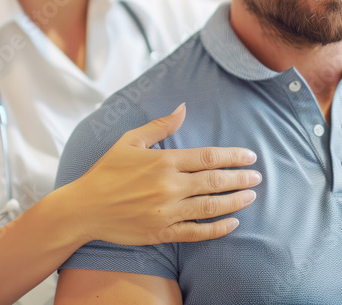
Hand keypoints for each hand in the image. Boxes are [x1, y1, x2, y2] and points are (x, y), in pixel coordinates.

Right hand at [69, 103, 260, 245]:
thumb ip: (160, 126)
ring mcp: (167, 211)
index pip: (209, 157)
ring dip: (235, 202)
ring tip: (251, 197)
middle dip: (241, 178)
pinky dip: (218, 229)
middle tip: (257, 177)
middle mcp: (169, 186)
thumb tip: (183, 108)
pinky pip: (197, 232)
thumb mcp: (130, 141)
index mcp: (164, 162)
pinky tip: (232, 223)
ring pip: (211, 207)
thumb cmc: (106, 171)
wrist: (84, 208)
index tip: (250, 156)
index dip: (234, 156)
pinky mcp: (162, 232)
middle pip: (215, 181)